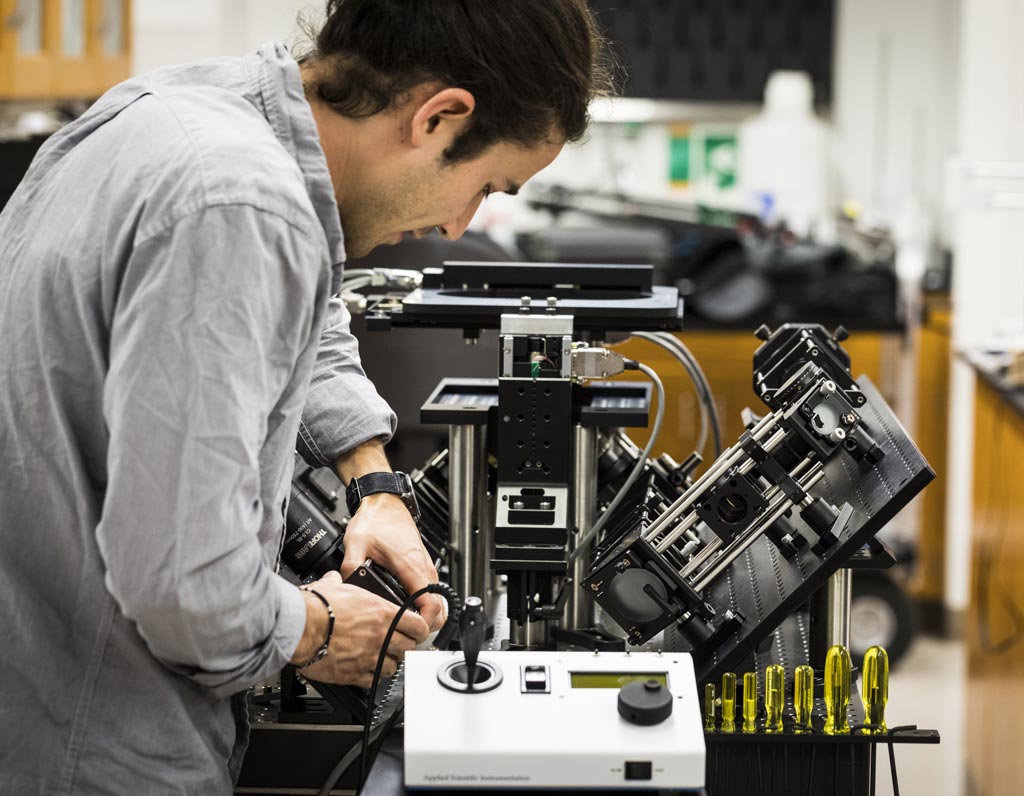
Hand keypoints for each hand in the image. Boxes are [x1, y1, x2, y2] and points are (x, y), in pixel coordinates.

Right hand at [292, 571, 429, 687]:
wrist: (300, 627)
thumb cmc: (315, 607)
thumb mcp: (333, 586)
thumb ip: (339, 582)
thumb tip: (334, 578)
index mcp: (382, 612)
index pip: (418, 626)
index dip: (419, 629)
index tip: (416, 630)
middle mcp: (380, 636)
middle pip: (409, 648)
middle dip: (405, 646)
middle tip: (398, 643)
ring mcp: (369, 657)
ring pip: (393, 667)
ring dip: (390, 662)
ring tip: (382, 657)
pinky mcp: (354, 674)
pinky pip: (373, 681)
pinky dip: (372, 677)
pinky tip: (367, 671)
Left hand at [340, 492, 443, 630]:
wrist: (386, 502)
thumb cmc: (376, 519)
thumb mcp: (356, 542)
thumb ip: (350, 567)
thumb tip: (347, 587)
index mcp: (410, 565)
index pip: (430, 604)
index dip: (423, 623)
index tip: (410, 631)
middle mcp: (422, 568)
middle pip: (439, 608)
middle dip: (426, 625)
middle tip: (404, 632)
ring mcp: (425, 567)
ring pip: (437, 601)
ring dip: (426, 616)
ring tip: (404, 623)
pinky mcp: (422, 566)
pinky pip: (431, 592)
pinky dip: (424, 605)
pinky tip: (406, 609)